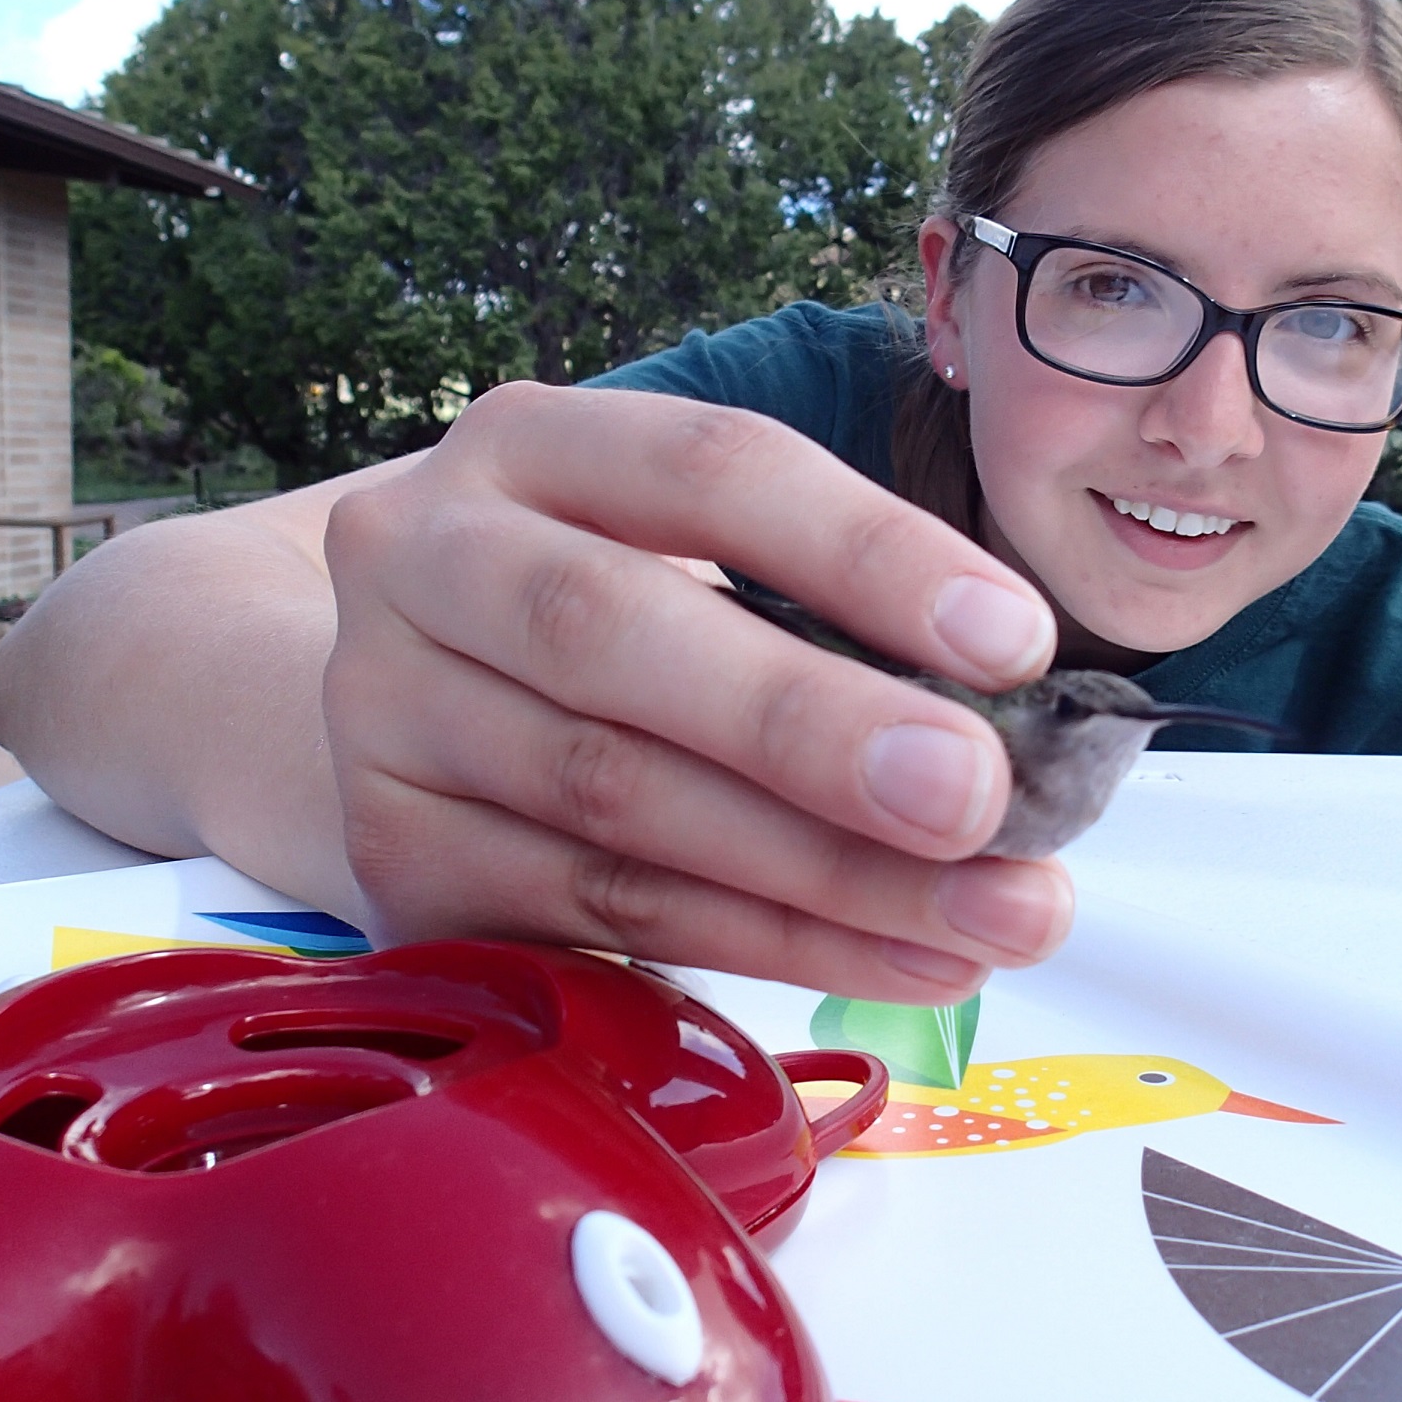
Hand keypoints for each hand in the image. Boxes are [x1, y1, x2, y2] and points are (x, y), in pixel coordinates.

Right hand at [319, 382, 1071, 1000]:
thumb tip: (1016, 726)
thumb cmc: (614, 608)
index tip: (1015, 642)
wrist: (412, 697)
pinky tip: (905, 957)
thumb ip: (821, 611)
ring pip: (616, 799)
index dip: (867, 553)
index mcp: (531, 445)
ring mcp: (385, 714)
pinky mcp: (396, 858)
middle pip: (615, 635)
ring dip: (830, 875)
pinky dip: (770, 943)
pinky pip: (600, 914)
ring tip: (997, 912)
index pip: (709, 470)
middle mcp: (426, 558)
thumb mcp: (691, 556)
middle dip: (815, 728)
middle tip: (979, 802)